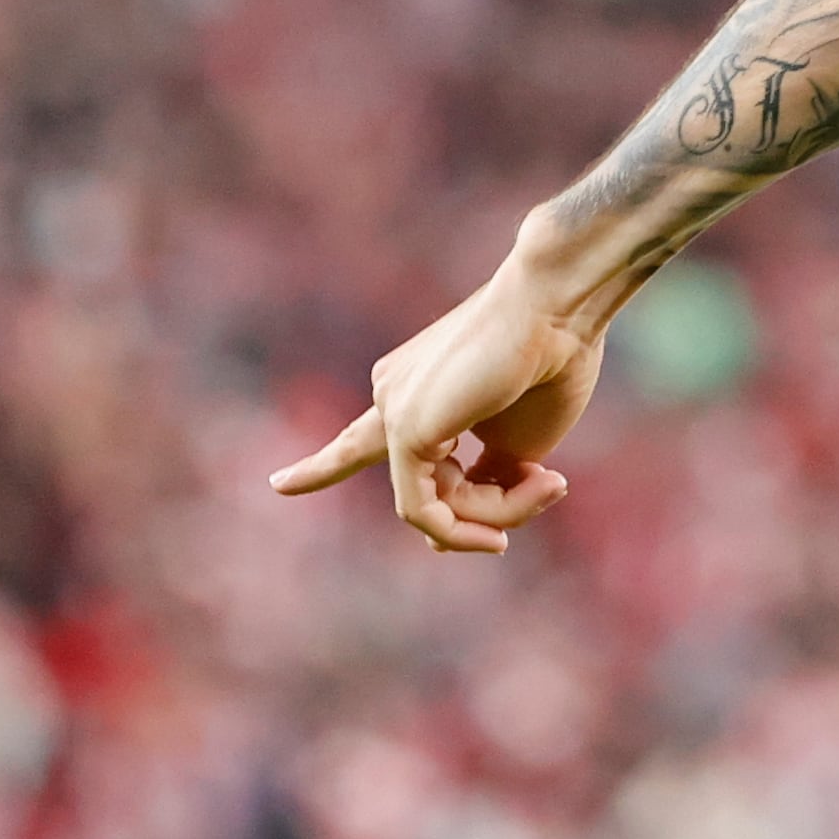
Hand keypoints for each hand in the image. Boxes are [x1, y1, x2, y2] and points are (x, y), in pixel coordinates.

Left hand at [268, 253, 609, 554]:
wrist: (559, 305)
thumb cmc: (550, 362)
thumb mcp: (518, 440)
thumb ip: (485, 481)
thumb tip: (461, 531)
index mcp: (414, 387)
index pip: (360, 438)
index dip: (321, 467)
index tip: (279, 485)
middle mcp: (392, 394)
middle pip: (428, 488)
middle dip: (492, 509)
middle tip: (552, 488)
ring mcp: (393, 407)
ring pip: (430, 506)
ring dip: (497, 514)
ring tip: (550, 483)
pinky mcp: (404, 428)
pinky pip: (424, 511)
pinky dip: (467, 528)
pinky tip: (500, 533)